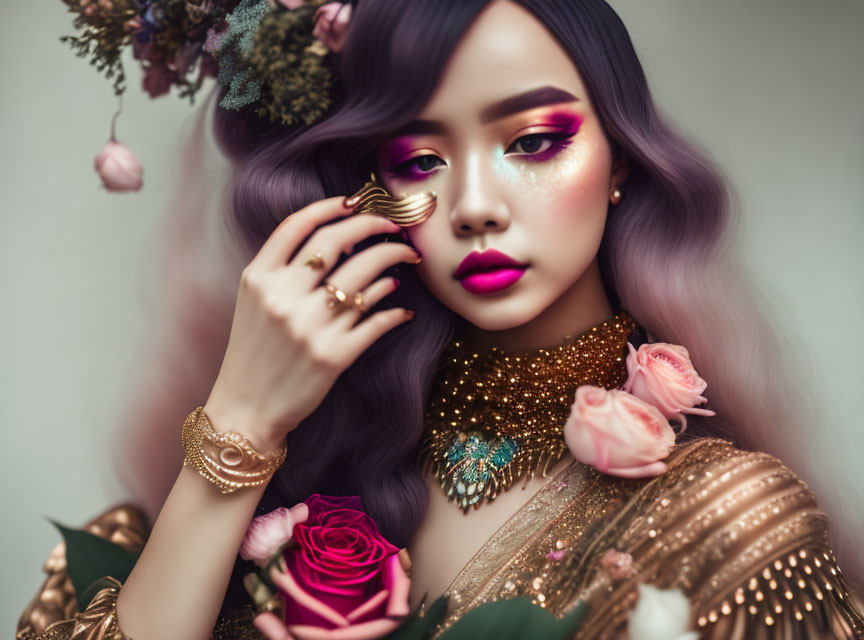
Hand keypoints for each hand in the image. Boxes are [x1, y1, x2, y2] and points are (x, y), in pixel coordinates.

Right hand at [203, 196, 419, 450]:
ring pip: (365, 275)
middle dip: (373, 223)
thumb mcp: (253, 302)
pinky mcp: (335, 356)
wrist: (246, 410)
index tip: (355, 202)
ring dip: (393, 259)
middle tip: (393, 226)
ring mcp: (310, 326)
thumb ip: (283, 270)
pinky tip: (402, 309)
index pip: (298, 225)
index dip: (331, 206)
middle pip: (336, 240)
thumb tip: (341, 239)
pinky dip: (395, 311)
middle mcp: (283, 297)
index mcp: (259, 278)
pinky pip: (377, 321)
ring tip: (406, 258)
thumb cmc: (252, 353)